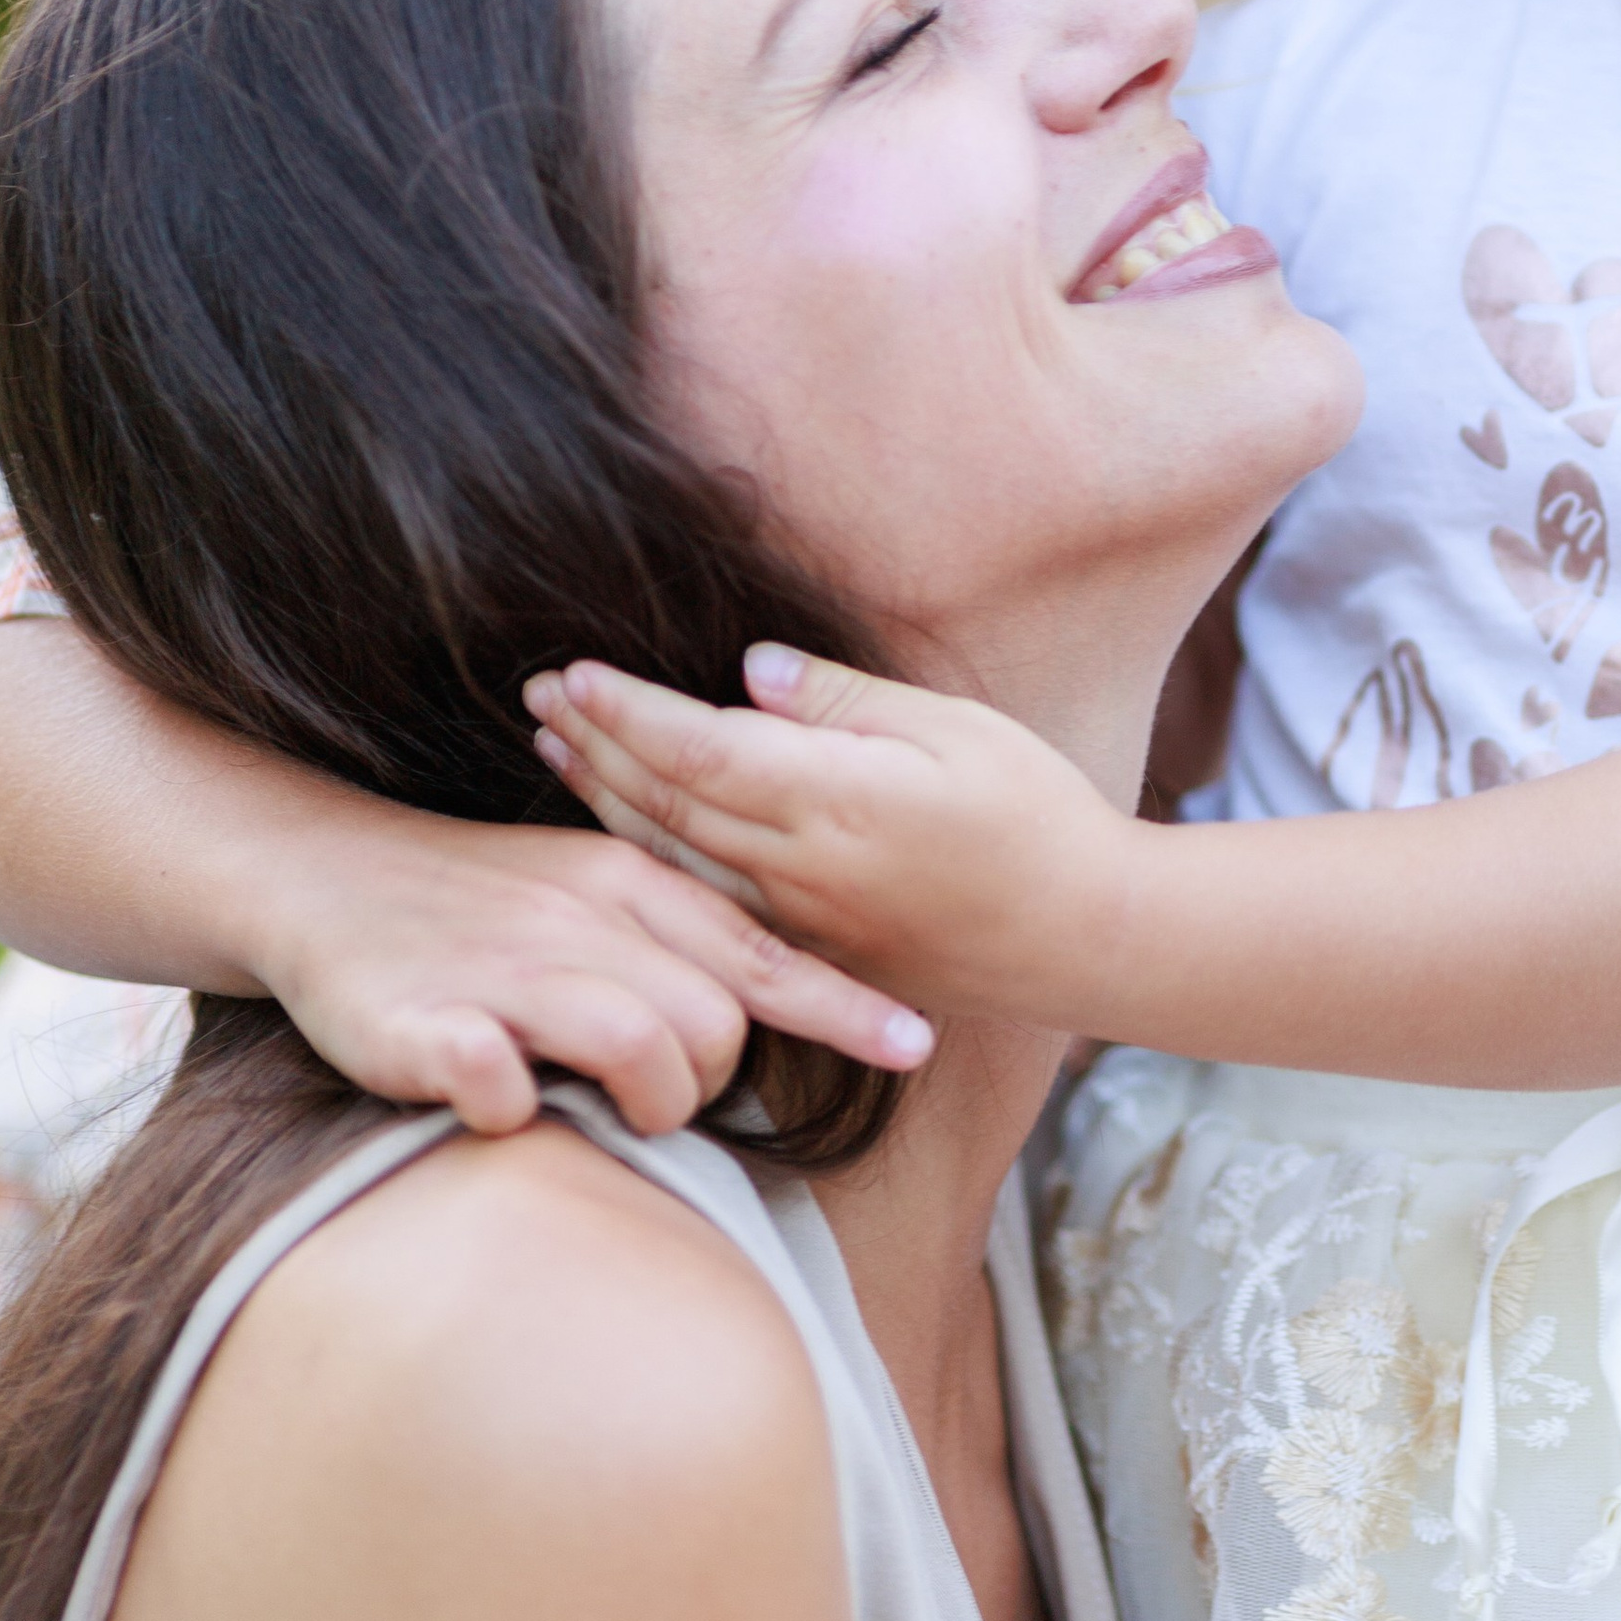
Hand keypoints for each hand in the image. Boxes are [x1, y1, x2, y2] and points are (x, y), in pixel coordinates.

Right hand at [256, 801, 935, 1139]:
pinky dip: (513, 1110)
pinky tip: (496, 1100)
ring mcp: (507, 971)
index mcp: (629, 887)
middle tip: (656, 1096)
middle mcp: (582, 923)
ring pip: (640, 1052)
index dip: (844, 1008)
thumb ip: (675, 944)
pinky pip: (506, 1087)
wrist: (323, 876)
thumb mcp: (590, 894)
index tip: (918, 1045)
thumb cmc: (475, 905)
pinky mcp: (427, 1023)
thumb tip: (760, 1014)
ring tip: (592, 1103)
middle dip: (708, 1086)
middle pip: (716, 1027)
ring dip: (639, 1105)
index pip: (761, 954)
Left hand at [525, 646, 1133, 1029]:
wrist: (1085, 939)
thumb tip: (752, 671)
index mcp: (837, 804)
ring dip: (607, 800)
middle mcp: (801, 868)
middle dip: (595, 746)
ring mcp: (802, 918)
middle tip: (536, 694)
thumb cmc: (1037, 815)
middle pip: (670, 803)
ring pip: (676, 856)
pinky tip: (626, 830)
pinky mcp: (812, 948)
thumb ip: (845, 703)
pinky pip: (708, 897)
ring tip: (553, 749)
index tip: (571, 673)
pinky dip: (653, 856)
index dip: (628, 713)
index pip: (701, 751)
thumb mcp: (956, 733)